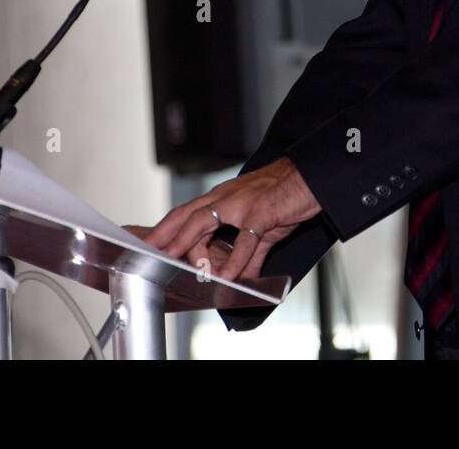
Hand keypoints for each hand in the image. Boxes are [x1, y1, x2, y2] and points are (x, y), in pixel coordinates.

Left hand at [127, 158, 320, 283]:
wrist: (310, 178)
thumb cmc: (285, 197)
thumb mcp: (262, 229)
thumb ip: (249, 254)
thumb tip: (242, 279)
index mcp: (223, 198)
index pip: (188, 212)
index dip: (169, 227)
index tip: (153, 242)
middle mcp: (226, 198)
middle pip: (187, 215)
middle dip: (165, 233)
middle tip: (148, 251)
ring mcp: (242, 204)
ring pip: (204, 221)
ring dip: (187, 243)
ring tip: (174, 261)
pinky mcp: (261, 213)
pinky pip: (244, 240)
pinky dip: (235, 260)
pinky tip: (229, 276)